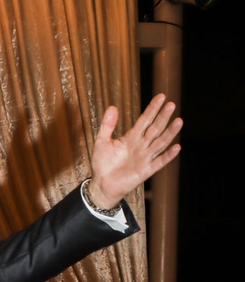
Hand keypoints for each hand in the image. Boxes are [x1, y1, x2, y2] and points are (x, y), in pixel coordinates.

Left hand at [89, 93, 181, 208]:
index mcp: (132, 137)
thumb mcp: (102, 142)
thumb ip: (107, 125)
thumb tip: (112, 107)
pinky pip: (159, 162)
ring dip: (170, 133)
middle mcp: (141, 145)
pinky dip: (168, 155)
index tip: (161, 97)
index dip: (153, 108)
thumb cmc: (102, 163)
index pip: (145, 120)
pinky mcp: (146, 170)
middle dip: (163, 117)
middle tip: (172, 104)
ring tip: (179, 121)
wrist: (102, 184)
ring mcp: (145, 157)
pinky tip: (177, 147)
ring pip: (160, 142)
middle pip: (155, 128)